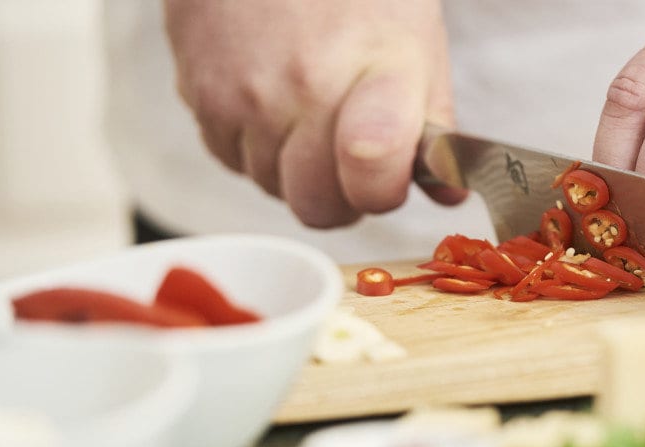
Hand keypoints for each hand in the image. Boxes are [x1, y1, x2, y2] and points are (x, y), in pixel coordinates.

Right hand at [164, 0, 461, 227]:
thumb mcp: (417, 41)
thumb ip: (433, 121)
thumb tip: (446, 196)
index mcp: (376, 73)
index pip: (374, 173)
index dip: (383, 190)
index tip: (389, 175)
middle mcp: (304, 90)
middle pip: (318, 206)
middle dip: (340, 196)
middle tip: (351, 161)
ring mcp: (245, 96)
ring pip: (270, 187)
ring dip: (292, 169)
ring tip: (309, 113)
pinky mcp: (199, 95)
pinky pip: (229, 159)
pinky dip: (252, 146)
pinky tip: (270, 100)